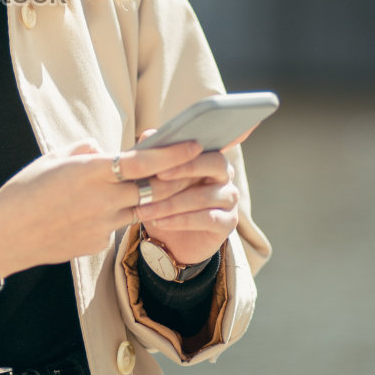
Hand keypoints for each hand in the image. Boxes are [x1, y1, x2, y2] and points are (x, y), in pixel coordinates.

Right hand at [0, 137, 203, 283]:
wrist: (5, 235)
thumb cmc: (24, 190)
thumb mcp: (52, 159)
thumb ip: (84, 151)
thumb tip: (103, 149)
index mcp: (90, 171)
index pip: (144, 162)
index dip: (174, 154)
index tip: (194, 144)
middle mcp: (102, 199)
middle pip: (154, 189)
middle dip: (178, 178)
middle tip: (196, 167)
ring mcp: (102, 225)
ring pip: (141, 209)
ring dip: (154, 198)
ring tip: (165, 187)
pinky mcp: (98, 244)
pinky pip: (117, 226)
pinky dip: (118, 216)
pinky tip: (101, 214)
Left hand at [136, 141, 243, 266]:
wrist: (170, 241)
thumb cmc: (164, 201)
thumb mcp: (155, 179)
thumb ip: (155, 155)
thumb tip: (149, 134)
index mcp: (209, 157)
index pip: (203, 148)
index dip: (182, 154)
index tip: (158, 166)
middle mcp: (225, 175)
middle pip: (214, 164)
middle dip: (183, 171)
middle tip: (157, 179)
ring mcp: (229, 199)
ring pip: (204, 196)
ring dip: (171, 203)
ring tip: (145, 210)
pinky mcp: (228, 222)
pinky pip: (207, 218)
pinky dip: (180, 220)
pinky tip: (160, 222)